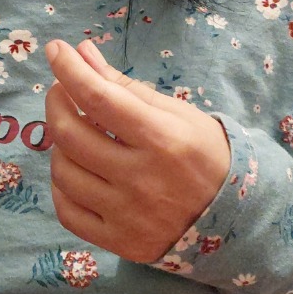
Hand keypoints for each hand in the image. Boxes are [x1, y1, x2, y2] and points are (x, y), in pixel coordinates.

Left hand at [43, 39, 230, 263]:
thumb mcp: (176, 113)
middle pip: (71, 135)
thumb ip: (125, 86)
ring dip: (59, 145)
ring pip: (63, 172)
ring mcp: (128, 215)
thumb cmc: (204, 155)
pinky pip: (67, 211)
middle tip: (61, 91)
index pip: (98, 97)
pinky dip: (62, 186)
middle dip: (56, 102)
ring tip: (76, 134)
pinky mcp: (120, 242)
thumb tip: (81, 54)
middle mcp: (142, 179)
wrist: (236, 219)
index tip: (56, 50)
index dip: (69, 70)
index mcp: (162, 140)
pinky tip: (75, 170)